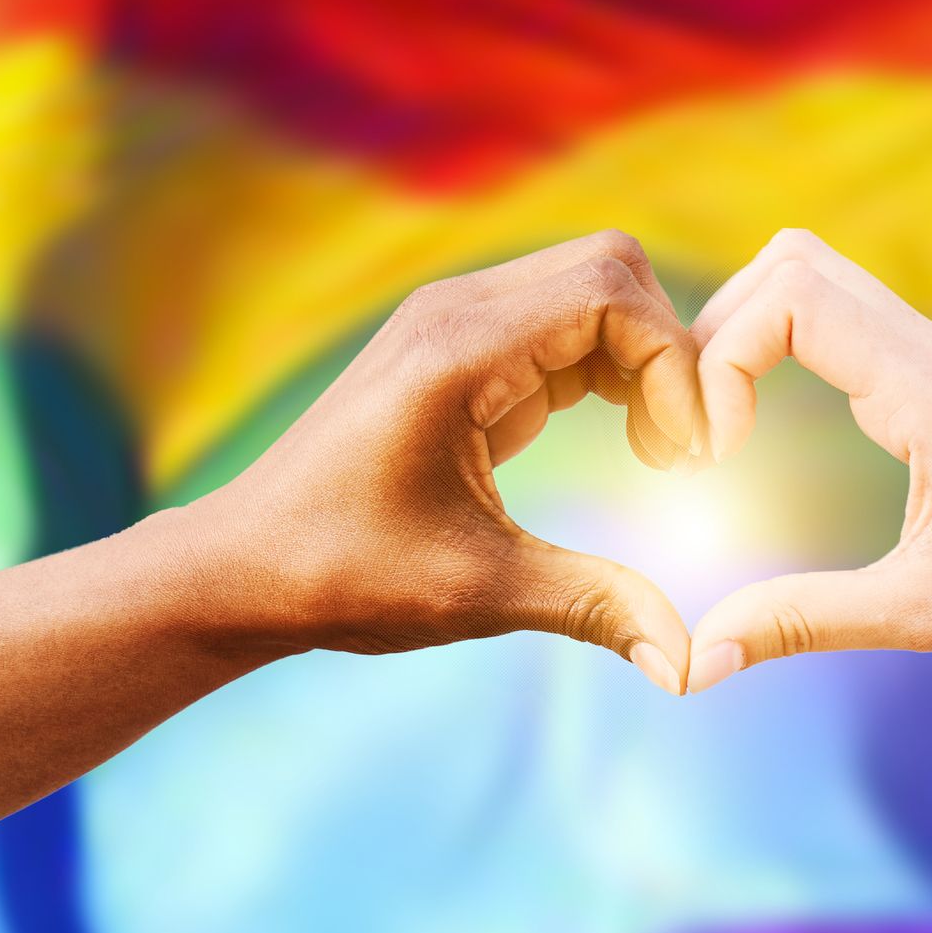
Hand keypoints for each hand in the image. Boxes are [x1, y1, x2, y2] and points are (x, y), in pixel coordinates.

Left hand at [178, 230, 700, 691]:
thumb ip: (594, 606)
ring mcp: (453, 323)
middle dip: (667, 351)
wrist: (242, 569)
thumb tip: (689, 664)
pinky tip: (622, 438)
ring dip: (640, 359)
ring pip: (590, 288)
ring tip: (656, 451)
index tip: (688, 456)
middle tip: (680, 449)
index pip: (611, 293)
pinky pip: (560, 323)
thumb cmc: (340, 575)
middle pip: (611, 269)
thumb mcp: (478, 593)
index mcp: (458, 350)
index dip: (674, 365)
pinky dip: (608, 368)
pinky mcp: (457, 350)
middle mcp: (455, 312)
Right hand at [684, 229, 931, 692]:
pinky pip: (846, 322)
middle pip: (791, 262)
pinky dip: (786, 350)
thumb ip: (801, 623)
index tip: (714, 455)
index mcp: (927, 390)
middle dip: (718, 329)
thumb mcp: (920, 616)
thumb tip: (698, 663)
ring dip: (750, 334)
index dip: (722, 359)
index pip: (788, 296)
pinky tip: (770, 430)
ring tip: (721, 429)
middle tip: (697, 430)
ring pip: (817, 281)